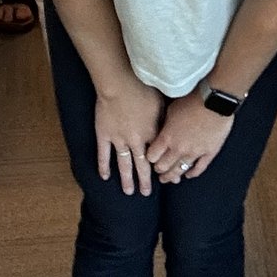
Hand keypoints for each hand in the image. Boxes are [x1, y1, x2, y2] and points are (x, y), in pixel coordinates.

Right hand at [93, 80, 166, 194]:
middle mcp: (136, 141)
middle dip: (145, 180)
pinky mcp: (104, 134)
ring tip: (129, 192)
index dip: (165, 167)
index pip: (159, 155)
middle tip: (146, 193)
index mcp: (152, 133)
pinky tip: (105, 177)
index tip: (171, 179)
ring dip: (127, 179)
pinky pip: (103, 154)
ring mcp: (119, 139)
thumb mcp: (161, 103)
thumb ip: (165, 118)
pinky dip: (103, 166)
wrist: (120, 83)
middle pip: (142, 164)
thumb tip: (172, 126)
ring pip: (123, 164)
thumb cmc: (143, 88)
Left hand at [144, 91, 234, 186]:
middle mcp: (178, 149)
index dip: (150, 158)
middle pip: (163, 167)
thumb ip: (165, 124)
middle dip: (159, 170)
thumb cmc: (192, 100)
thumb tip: (161, 130)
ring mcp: (194, 153)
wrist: (215, 100)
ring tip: (170, 179)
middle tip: (158, 170)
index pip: (151, 156)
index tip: (151, 157)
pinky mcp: (209, 153)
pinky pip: (199, 169)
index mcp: (167, 137)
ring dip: (172, 176)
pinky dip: (192, 173)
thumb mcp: (171, 109)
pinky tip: (188, 175)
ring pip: (179, 171)